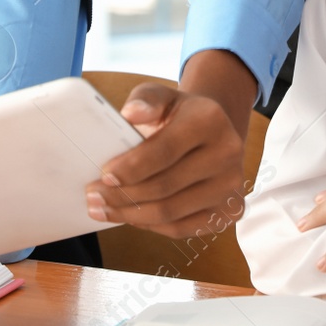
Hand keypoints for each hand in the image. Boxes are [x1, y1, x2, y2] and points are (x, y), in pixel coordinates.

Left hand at [85, 82, 246, 239]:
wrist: (213, 132)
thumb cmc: (179, 115)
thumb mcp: (161, 97)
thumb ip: (144, 100)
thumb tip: (131, 113)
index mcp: (210, 119)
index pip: (163, 151)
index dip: (130, 168)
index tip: (103, 176)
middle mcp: (228, 153)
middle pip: (164, 187)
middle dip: (122, 196)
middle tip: (93, 197)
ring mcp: (231, 185)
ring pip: (171, 213)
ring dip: (130, 215)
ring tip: (104, 209)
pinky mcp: (230, 210)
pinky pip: (182, 228)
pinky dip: (150, 226)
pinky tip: (130, 216)